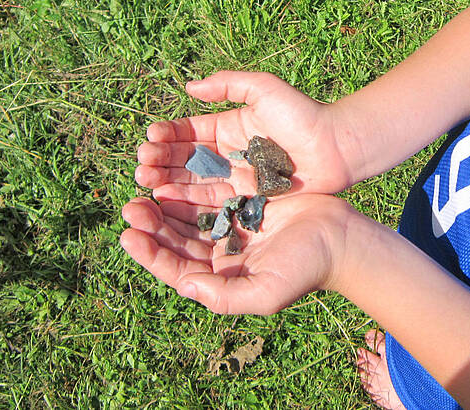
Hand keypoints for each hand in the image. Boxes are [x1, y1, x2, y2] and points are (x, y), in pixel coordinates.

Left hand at [119, 194, 359, 314]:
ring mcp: (230, 226)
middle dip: (150, 225)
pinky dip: (189, 185)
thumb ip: (224, 296)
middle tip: (130, 206)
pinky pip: (207, 194)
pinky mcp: (242, 202)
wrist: (339, 239)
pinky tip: (173, 174)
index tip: (129, 235)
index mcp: (221, 278)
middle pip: (175, 240)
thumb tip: (184, 285)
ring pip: (186, 216)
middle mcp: (220, 254)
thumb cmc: (305, 269)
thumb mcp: (265, 293)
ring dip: (164, 204)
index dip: (150, 254)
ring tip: (144, 186)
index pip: (176, 269)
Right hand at [135, 71, 356, 203]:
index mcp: (229, 126)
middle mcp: (229, 154)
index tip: (150, 138)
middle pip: (186, 159)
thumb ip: (229, 85)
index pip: (189, 132)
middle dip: (161, 161)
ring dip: (168, 182)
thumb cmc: (304, 114)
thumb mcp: (265, 89)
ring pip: (195, 181)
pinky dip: (189, 201)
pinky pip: (214, 201)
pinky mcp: (248, 199)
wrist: (337, 147)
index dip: (167, 135)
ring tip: (145, 182)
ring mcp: (237, 178)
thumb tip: (189, 88)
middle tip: (141, 165)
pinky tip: (167, 200)